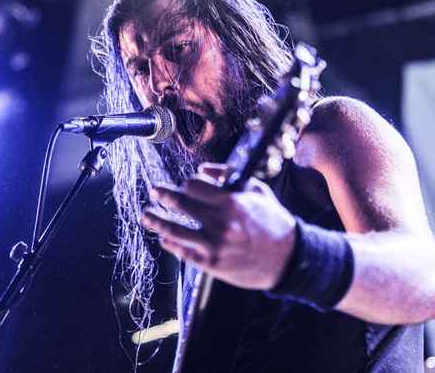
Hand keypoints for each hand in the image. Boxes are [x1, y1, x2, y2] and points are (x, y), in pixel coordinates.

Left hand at [142, 163, 297, 289]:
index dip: (188, 185)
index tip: (187, 187)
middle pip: (179, 204)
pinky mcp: (211, 264)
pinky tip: (164, 239)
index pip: (193, 186)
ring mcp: (214, 245)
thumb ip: (228, 176)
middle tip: (155, 191)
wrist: (288, 258)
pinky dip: (170, 244)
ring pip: (174, 231)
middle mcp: (220, 223)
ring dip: (156, 221)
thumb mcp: (257, 190)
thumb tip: (202, 170)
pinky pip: (183, 252)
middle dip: (163, 195)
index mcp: (230, 202)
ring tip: (146, 216)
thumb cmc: (272, 220)